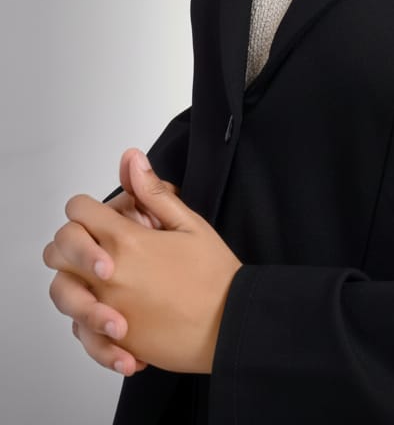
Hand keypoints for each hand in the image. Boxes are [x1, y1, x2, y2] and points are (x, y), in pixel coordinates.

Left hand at [45, 150, 241, 373]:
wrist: (229, 324)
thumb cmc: (213, 274)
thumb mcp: (188, 223)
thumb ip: (153, 192)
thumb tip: (131, 159)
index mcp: (126, 241)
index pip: (78, 211)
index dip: (88, 208)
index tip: (104, 215)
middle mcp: (107, 276)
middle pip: (57, 250)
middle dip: (74, 241)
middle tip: (98, 245)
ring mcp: (106, 309)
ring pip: (60, 291)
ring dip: (76, 282)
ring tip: (105, 281)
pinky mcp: (112, 340)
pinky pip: (79, 331)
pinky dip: (88, 323)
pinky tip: (114, 314)